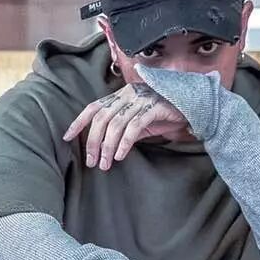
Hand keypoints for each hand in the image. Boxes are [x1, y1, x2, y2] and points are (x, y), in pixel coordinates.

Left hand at [63, 83, 188, 170]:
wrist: (193, 106)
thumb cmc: (162, 114)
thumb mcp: (137, 122)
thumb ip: (119, 129)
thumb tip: (101, 147)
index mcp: (121, 95)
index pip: (93, 107)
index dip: (78, 122)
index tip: (66, 138)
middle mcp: (128, 94)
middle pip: (101, 118)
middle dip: (92, 142)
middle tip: (91, 162)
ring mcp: (141, 98)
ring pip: (116, 124)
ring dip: (108, 147)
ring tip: (106, 165)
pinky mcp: (154, 106)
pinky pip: (134, 126)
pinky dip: (125, 143)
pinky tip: (121, 156)